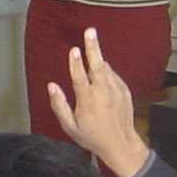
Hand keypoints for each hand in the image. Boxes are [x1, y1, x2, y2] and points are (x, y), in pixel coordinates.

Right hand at [46, 28, 149, 176]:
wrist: (121, 144)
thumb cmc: (93, 137)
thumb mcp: (70, 127)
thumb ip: (59, 105)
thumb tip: (51, 86)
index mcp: (88, 100)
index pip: (79, 76)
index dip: (75, 62)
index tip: (73, 49)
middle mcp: (103, 92)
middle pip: (97, 65)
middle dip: (93, 47)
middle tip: (90, 31)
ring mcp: (116, 91)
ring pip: (107, 69)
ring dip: (99, 58)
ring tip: (92, 49)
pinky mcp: (124, 91)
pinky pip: (114, 76)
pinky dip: (107, 71)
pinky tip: (101, 71)